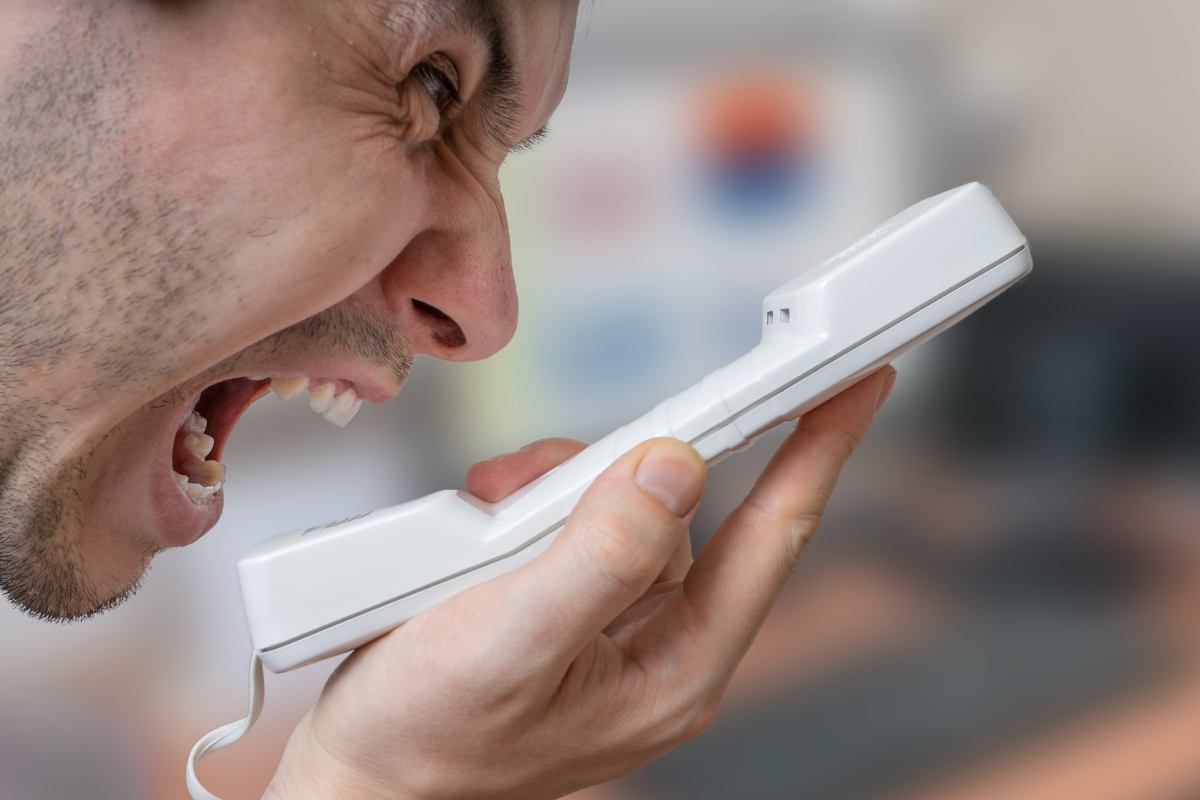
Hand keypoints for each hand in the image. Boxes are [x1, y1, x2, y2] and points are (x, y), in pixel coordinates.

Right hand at [264, 367, 896, 799]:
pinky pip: (578, 526)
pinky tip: (486, 528)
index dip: (817, 448)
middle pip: (686, 511)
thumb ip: (601, 555)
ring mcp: (612, 632)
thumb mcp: (511, 640)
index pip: (771, 535)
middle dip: (615, 469)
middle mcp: (657, 648)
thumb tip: (675, 468)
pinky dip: (533, 508)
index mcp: (674, 667)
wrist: (357, 782)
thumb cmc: (423, 738)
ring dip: (558, 489)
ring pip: (623, 509)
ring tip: (487, 520)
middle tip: (538, 480)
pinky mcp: (569, 613)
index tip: (853, 382)